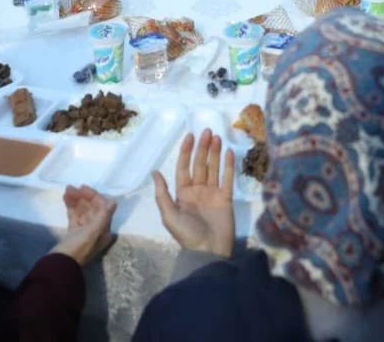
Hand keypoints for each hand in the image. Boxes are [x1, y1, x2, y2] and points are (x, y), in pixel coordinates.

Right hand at [50, 185, 117, 266]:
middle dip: (83, 197)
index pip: (102, 208)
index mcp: (104, 230)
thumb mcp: (93, 232)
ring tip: (66, 190)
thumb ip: (103, 216)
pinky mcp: (73, 233)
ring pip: (82, 211)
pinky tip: (65, 198)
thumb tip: (113, 202)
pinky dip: (71, 206)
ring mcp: (84, 231)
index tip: (82, 188)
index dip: (94, 196)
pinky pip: (74, 216)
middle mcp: (96, 230)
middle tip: (70, 187)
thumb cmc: (78, 247)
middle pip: (92, 208)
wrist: (60, 263)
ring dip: (76, 200)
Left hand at [152, 130, 236, 258]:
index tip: (190, 136)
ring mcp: (212, 193)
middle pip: (199, 164)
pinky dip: (228, 165)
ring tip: (217, 137)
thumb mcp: (169, 215)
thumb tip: (154, 172)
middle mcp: (197, 190)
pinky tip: (229, 151)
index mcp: (182, 193)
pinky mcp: (226, 198)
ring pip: (213, 168)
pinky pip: (227, 178)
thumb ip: (162, 193)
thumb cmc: (187, 234)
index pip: (184, 167)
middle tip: (207, 131)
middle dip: (202, 148)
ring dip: (215, 153)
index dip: (186, 151)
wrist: (209, 251)